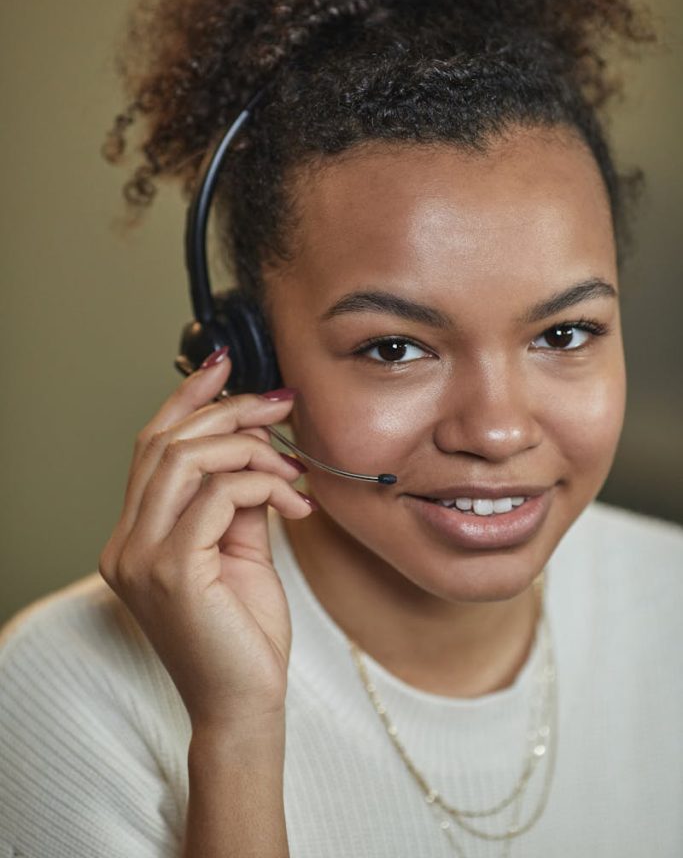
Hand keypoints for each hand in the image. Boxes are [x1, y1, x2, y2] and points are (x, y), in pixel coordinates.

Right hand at [98, 349, 312, 730]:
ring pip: (185, 459)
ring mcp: (140, 556)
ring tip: (289, 466)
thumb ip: (238, 496)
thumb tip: (257, 444)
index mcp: (135, 536)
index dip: (186, 399)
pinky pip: (217, 495)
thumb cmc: (244, 633)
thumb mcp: (241, 548)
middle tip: (281, 404)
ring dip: (248, 448)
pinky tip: (294, 506)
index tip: (226, 366)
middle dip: (230, 412)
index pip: (151, 447)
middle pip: (167, 443)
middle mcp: (125, 543)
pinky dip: (262, 485)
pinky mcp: (170, 569)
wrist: (246, 706)